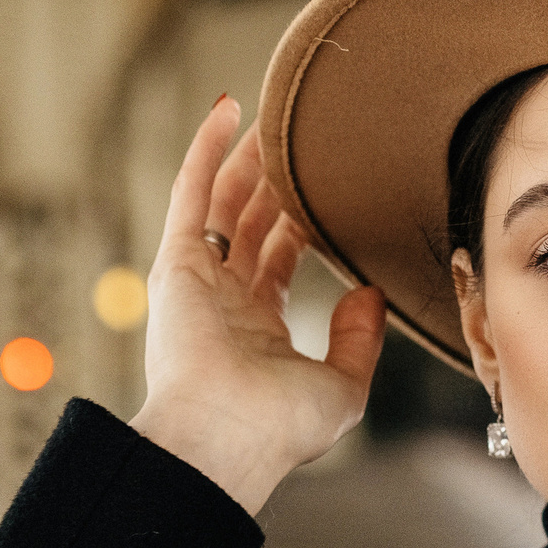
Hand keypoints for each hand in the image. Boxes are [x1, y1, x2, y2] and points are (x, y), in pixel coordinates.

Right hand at [131, 95, 386, 513]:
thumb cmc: (279, 428)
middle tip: (299, 139)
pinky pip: (191, 193)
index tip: (324, 191)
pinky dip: (205, 149)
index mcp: (257, 331)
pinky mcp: (177, 263)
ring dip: (247, 158)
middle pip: (250, 224)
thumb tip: (370, 293)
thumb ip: (359, 340)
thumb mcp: (343, 387)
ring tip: (274, 115)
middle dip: (274, 183)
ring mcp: (197, 280)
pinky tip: (228, 108)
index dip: (300, 224)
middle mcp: (223, 302)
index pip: (278, 262)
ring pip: (224, 201)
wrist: (225, 439)